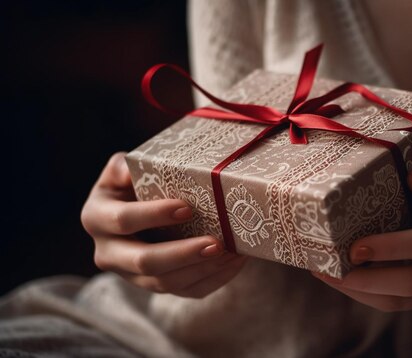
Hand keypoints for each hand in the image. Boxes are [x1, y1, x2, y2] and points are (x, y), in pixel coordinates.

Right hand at [81, 152, 246, 297]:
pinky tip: (233, 262)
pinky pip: (185, 292)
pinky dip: (213, 280)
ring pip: (165, 284)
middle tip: (216, 243)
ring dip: (201, 270)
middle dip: (183, 254)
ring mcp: (131, 276)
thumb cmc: (131, 184)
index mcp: (96, 218)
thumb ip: (122, 166)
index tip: (187, 208)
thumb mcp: (120, 170)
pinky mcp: (155, 287)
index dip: (154, 215)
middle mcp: (108, 253)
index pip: (123, 220)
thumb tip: (127, 170)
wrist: (136, 210)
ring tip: (230, 253)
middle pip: (145, 262)